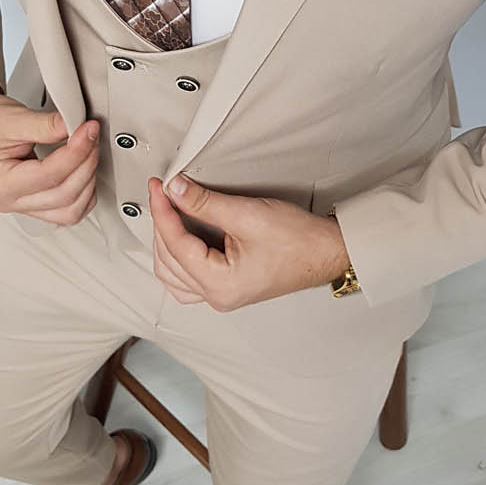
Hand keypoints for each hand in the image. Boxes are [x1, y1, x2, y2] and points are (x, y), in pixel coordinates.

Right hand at [0, 83, 100, 224]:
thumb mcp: (10, 117)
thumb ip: (46, 125)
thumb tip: (77, 127)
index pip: (50, 175)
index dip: (76, 152)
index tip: (88, 129)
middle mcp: (8, 201)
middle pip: (64, 197)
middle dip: (85, 165)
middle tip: (91, 136)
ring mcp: (20, 205)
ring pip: (68, 212)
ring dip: (87, 184)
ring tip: (89, 153)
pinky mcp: (30, 202)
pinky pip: (64, 211)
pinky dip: (81, 194)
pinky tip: (84, 170)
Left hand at [147, 174, 350, 310]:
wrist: (327, 252)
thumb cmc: (299, 241)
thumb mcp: (247, 214)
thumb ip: (205, 203)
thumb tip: (175, 190)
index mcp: (220, 285)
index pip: (175, 245)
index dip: (163, 211)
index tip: (158, 188)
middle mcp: (217, 296)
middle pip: (168, 260)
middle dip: (162, 224)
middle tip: (164, 192)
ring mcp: (221, 294)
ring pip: (173, 273)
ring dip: (166, 241)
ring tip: (171, 210)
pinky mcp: (227, 286)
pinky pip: (187, 278)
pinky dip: (177, 256)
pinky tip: (181, 236)